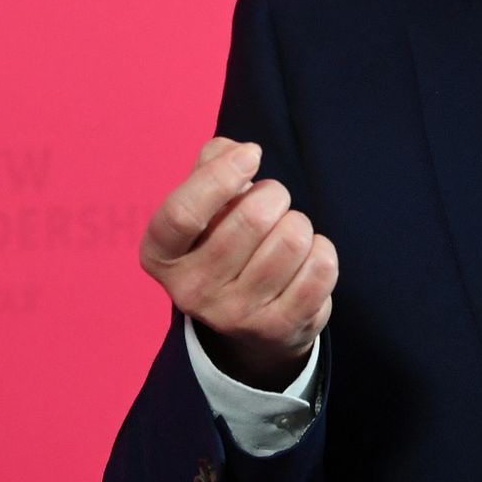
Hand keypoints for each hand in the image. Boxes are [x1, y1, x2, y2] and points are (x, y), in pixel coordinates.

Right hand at [139, 137, 337, 390]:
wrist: (248, 321)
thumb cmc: (223, 239)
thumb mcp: (204, 200)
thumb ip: (212, 162)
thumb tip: (240, 153)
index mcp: (160, 255)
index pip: (182, 214)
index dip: (220, 177)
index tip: (251, 155)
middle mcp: (191, 291)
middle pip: (252, 218)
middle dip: (274, 195)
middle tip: (272, 202)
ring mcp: (234, 315)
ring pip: (292, 240)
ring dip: (299, 224)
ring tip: (286, 234)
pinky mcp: (278, 328)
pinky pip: (320, 267)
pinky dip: (322, 250)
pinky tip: (306, 259)